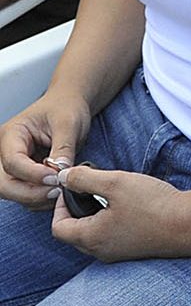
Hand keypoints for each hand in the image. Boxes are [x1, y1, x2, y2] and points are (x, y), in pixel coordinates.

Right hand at [0, 90, 90, 207]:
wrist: (68, 107)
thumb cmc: (65, 109)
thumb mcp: (69, 123)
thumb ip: (63, 148)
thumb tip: (61, 172)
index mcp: (11, 134)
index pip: (12, 162)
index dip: (33, 174)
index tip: (57, 178)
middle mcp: (5, 151)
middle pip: (5, 183)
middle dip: (30, 192)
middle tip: (58, 191)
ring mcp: (13, 165)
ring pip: (12, 192)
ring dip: (36, 198)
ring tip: (61, 191)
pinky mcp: (23, 175)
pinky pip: (24, 194)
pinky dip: (40, 198)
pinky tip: (58, 191)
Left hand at [50, 164, 190, 261]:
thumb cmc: (153, 204)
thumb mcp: (115, 182)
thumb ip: (84, 178)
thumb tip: (63, 177)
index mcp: (90, 237)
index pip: (58, 227)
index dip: (59, 206)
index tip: (74, 188)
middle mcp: (100, 251)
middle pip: (73, 234)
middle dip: (75, 211)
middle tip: (89, 191)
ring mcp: (118, 254)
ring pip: (92, 237)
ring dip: (93, 218)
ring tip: (109, 198)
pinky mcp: (133, 251)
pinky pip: (109, 239)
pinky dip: (109, 225)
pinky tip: (127, 208)